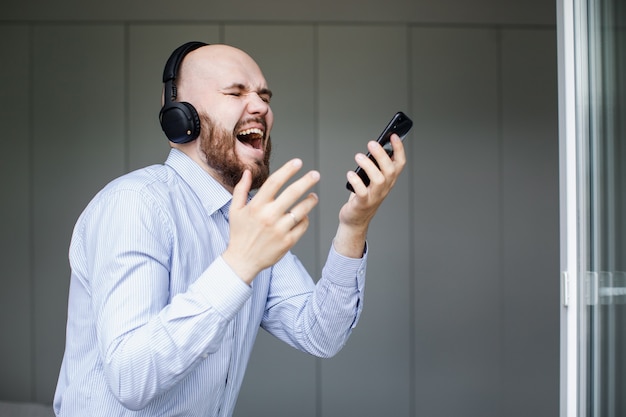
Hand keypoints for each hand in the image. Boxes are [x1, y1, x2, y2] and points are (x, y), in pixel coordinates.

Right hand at [223, 159, 319, 283]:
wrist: (243, 260)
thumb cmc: (239, 234)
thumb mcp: (235, 210)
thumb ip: (241, 190)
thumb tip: (247, 172)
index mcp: (256, 206)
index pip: (275, 182)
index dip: (288, 170)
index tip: (298, 162)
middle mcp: (269, 216)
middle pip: (292, 193)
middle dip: (306, 181)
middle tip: (315, 174)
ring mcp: (280, 230)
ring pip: (302, 210)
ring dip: (311, 201)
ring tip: (314, 196)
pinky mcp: (288, 242)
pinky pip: (302, 226)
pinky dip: (305, 219)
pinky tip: (304, 215)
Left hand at [336, 134, 405, 256]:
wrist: (355, 219)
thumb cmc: (363, 196)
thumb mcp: (371, 179)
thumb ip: (374, 165)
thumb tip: (373, 146)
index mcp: (389, 180)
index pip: (400, 163)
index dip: (399, 149)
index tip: (393, 135)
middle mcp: (385, 188)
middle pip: (390, 170)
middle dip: (381, 155)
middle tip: (371, 143)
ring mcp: (375, 197)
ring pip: (378, 179)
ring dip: (369, 166)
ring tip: (358, 156)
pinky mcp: (363, 204)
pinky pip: (362, 192)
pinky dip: (356, 181)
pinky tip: (350, 173)